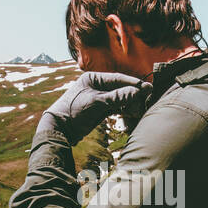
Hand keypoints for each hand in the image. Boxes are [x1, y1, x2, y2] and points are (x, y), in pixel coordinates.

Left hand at [37, 71, 152, 144]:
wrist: (60, 130)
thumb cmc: (74, 112)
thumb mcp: (97, 103)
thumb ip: (118, 97)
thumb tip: (138, 91)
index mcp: (93, 77)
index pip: (117, 78)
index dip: (133, 83)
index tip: (147, 88)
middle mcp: (96, 85)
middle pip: (120, 87)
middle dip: (133, 94)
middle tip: (146, 100)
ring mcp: (98, 97)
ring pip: (119, 97)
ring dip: (129, 103)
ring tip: (139, 109)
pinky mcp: (99, 108)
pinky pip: (115, 106)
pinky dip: (123, 109)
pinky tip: (132, 112)